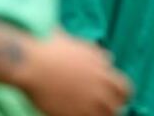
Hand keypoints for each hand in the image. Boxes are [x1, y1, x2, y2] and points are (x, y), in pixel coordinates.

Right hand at [13, 32, 129, 115]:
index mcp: (102, 68)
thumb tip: (108, 58)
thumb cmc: (48, 47)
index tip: (113, 96)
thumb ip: (95, 53)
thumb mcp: (76, 43)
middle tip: (102, 109)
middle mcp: (99, 87)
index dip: (120, 94)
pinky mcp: (74, 114)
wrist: (29, 62)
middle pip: (117, 106)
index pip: (124, 88)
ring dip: (99, 114)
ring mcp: (88, 102)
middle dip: (112, 108)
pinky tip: (71, 113)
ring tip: (87, 111)